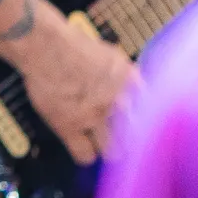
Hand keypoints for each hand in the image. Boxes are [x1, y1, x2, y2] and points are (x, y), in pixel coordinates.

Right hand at [13, 9, 135, 163]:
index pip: (153, 115)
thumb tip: (132, 86)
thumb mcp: (110, 56)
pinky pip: (85, 155)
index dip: (148, 123)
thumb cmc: (72, 42)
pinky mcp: (70, 127)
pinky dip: (84, 154)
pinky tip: (82, 148)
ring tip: (104, 147)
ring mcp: (94, 118)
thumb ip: (125, 76)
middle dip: (130, 139)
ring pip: (113, 151)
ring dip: (110, 149)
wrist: (44, 44)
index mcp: (130, 84)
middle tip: (123, 139)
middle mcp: (117, 104)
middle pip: (135, 137)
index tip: (144, 127)